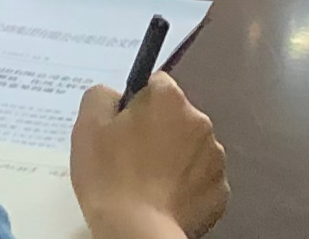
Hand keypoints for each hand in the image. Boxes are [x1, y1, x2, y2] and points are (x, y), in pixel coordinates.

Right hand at [71, 71, 227, 238]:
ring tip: (149, 184)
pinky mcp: (221, 191)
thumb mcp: (87, 127)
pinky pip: (201, 180)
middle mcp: (200, 121)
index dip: (138, 104)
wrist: (137, 232)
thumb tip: (116, 95)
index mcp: (169, 98)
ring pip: (191, 149)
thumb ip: (101, 97)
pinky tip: (166, 201)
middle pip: (176, 117)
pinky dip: (187, 187)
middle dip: (159, 131)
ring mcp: (215, 158)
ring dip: (175, 158)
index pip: (155, 84)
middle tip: (132, 159)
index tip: (125, 127)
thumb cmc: (109, 176)